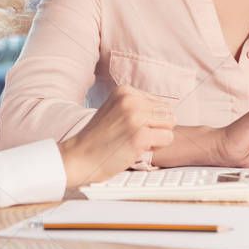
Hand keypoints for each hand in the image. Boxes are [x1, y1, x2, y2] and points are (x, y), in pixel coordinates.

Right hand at [58, 84, 175, 186]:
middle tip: (136, 136)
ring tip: (136, 142)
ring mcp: (136, 117)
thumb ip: (137, 105)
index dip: (151, 119)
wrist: (78, 157)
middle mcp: (131, 99)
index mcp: (125, 90)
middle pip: (168, 112)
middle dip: (157, 127)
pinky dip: (156, 147)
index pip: (159, 102)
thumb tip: (168, 110)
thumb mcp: (115, 110)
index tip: (131, 127)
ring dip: (158, 137)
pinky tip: (137, 149)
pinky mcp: (140, 135)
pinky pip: (167, 138)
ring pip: (170, 125)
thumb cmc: (98, 138)